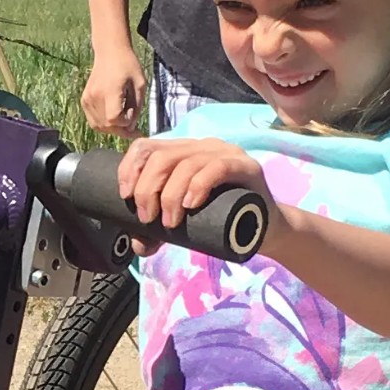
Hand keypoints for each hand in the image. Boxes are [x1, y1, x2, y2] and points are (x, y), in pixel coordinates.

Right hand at [80, 47, 146, 137]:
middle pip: (106, 125)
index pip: (114, 118)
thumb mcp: (140, 84)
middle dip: (121, 130)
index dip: (125, 123)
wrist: (110, 51)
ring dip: (112, 129)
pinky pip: (93, 121)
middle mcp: (95, 96)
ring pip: (98, 126)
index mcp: (110, 90)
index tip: (134, 117)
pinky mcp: (84, 100)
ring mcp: (87, 99)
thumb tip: (131, 127)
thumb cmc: (128, 65)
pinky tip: (113, 118)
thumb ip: (136, 107)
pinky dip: (104, 124)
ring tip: (123, 123)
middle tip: (133, 129)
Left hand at [116, 137, 286, 255]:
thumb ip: (156, 231)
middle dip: (146, 189)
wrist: (263, 231)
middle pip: (161, 157)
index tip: (125, 197)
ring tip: (169, 222)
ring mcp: (225, 153)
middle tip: (148, 219)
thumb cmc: (219, 221)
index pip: (146, 147)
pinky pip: (217, 167)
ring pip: (186, 164)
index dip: (129, 168)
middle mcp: (202, 146)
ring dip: (169, 196)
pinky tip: (190, 204)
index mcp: (182, 151)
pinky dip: (198, 185)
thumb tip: (138, 244)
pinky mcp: (246, 166)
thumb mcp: (181, 223)